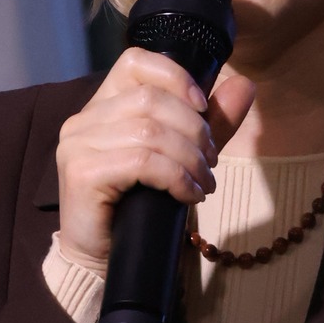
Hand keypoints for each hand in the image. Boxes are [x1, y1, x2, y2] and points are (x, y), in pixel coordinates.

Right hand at [55, 50, 256, 275]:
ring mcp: (78, 145)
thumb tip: (245, 84)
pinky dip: (176, 177)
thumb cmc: (138, 208)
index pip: (135, 62)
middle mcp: (83, 119)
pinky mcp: (82, 173)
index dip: (176, 78)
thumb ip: (211, 122)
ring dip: (189, 159)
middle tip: (211, 164)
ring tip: (204, 184)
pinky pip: (142, 161)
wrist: (103, 261)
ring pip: (150, 131)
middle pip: (151, 100)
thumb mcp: (182, 157)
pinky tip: (189, 196)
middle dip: (194, 130)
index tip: (204, 109)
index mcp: (102, 106)